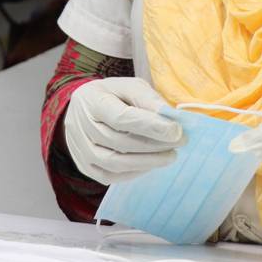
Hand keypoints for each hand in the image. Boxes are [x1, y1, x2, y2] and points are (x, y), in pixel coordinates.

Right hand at [64, 77, 184, 185]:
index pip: (121, 118)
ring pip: (115, 163)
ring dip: (147, 162)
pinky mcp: (85, 166)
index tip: (176, 131)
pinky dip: (135, 172)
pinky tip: (151, 164)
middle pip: (120, 142)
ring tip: (170, 155)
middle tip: (180, 142)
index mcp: (93, 101)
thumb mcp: (129, 86)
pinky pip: (111, 176)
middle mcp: (81, 127)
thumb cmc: (112, 95)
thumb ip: (148, 99)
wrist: (81, 109)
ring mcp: (80, 150)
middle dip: (154, 145)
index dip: (150, 126)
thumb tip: (170, 118)